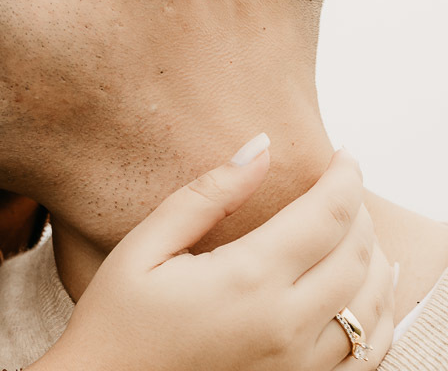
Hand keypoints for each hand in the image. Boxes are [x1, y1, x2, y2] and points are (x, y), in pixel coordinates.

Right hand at [29, 135, 393, 370]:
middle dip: (359, 211)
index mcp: (247, 280)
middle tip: (341, 185)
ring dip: (374, 258)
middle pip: (357, 255)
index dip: (344, 178)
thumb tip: (260, 148)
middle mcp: (285, 324)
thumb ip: (207, 196)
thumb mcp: (145, 245)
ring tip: (355, 228)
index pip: (327, 216)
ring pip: (372, 304)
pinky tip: (370, 289)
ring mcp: (298, 364)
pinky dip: (380, 314)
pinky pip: (368, 353)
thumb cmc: (116, 318)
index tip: (343, 155)